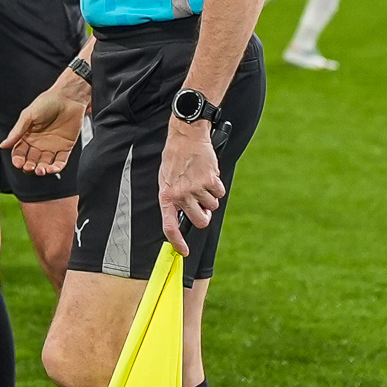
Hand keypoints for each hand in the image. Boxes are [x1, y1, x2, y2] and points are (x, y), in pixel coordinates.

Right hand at [0, 69, 89, 176]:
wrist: (68, 97)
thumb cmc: (46, 102)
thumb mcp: (28, 116)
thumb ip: (17, 132)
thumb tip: (3, 145)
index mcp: (27, 136)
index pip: (19, 152)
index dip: (18, 159)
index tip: (18, 163)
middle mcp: (39, 144)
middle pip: (31, 160)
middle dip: (29, 166)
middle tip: (29, 167)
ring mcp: (52, 147)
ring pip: (45, 164)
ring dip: (42, 170)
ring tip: (41, 170)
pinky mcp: (65, 147)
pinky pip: (60, 161)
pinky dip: (57, 168)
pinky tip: (52, 169)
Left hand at [154, 117, 228, 256]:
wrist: (186, 136)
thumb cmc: (175, 157)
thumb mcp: (166, 179)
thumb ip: (173, 198)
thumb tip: (181, 217)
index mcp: (166, 196)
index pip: (170, 226)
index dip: (177, 242)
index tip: (184, 251)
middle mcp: (181, 195)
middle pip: (200, 221)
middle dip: (205, 216)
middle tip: (203, 206)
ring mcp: (196, 188)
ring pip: (212, 206)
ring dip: (210, 197)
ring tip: (201, 181)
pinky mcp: (209, 180)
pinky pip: (219, 192)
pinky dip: (217, 186)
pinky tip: (208, 174)